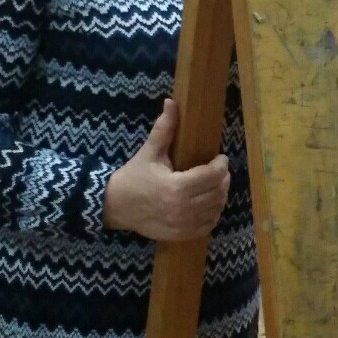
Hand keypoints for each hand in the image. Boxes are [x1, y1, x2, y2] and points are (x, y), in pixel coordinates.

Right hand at [102, 99, 230, 240]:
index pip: (212, 176)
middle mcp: (181, 208)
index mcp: (175, 187)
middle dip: (223, 179)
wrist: (114, 206)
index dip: (221, 165)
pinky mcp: (180, 235)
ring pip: (216, 209)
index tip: (220, 158)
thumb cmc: (133, 177)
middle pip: (218, 192)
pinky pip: (207, 226)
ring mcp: (182, 224)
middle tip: (219, 170)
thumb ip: (164, 129)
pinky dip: (212, 214)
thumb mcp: (149, 152)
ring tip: (215, 184)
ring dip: (220, 195)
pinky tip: (208, 203)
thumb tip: (172, 102)